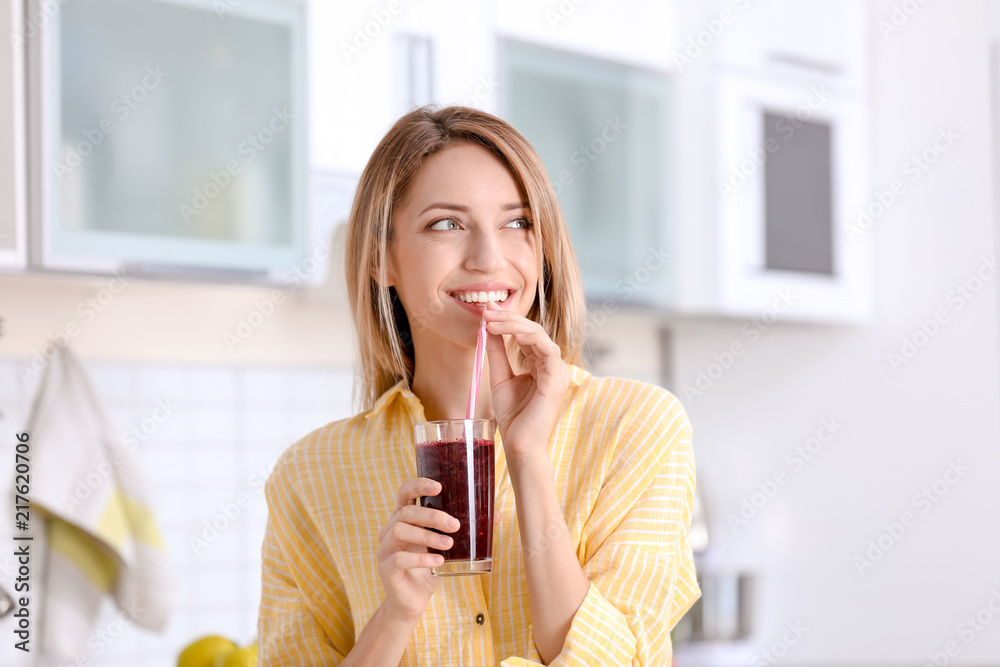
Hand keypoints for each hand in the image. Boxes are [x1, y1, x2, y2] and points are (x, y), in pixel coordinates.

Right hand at [377, 478, 501, 623]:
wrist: (413, 601)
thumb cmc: (431, 568)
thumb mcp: (448, 546)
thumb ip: (467, 530)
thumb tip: (496, 514)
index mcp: (403, 518)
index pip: (404, 493)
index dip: (418, 485)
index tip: (438, 487)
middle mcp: (389, 530)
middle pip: (405, 512)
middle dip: (432, 516)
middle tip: (455, 525)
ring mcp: (385, 549)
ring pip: (400, 530)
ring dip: (427, 535)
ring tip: (449, 544)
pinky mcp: (386, 568)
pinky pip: (399, 558)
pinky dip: (421, 558)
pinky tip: (439, 563)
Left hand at [483, 300, 570, 462]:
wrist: (519, 445)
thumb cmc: (513, 416)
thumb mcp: (500, 377)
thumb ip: (497, 352)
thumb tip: (488, 327)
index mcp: (542, 364)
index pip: (527, 334)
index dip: (507, 320)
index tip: (486, 311)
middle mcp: (553, 365)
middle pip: (533, 330)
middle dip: (508, 317)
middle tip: (487, 311)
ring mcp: (558, 372)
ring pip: (540, 335)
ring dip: (515, 324)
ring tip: (492, 321)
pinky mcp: (557, 380)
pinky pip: (547, 350)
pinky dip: (529, 337)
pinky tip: (511, 332)